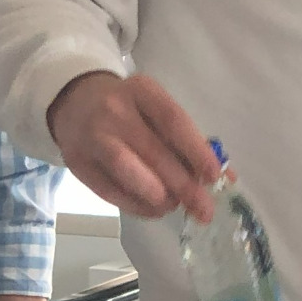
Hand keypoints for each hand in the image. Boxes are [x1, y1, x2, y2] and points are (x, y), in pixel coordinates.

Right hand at [47, 71, 220, 222]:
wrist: (75, 102)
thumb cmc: (129, 110)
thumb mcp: (156, 110)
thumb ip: (188, 140)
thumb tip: (226, 176)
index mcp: (142, 91)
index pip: (173, 120)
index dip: (196, 150)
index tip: (214, 176)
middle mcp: (114, 110)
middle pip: (153, 150)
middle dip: (183, 184)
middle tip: (203, 208)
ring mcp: (92, 136)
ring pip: (126, 168)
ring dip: (156, 195)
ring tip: (173, 206)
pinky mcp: (77, 162)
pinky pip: (108, 190)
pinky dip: (135, 205)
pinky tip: (153, 209)